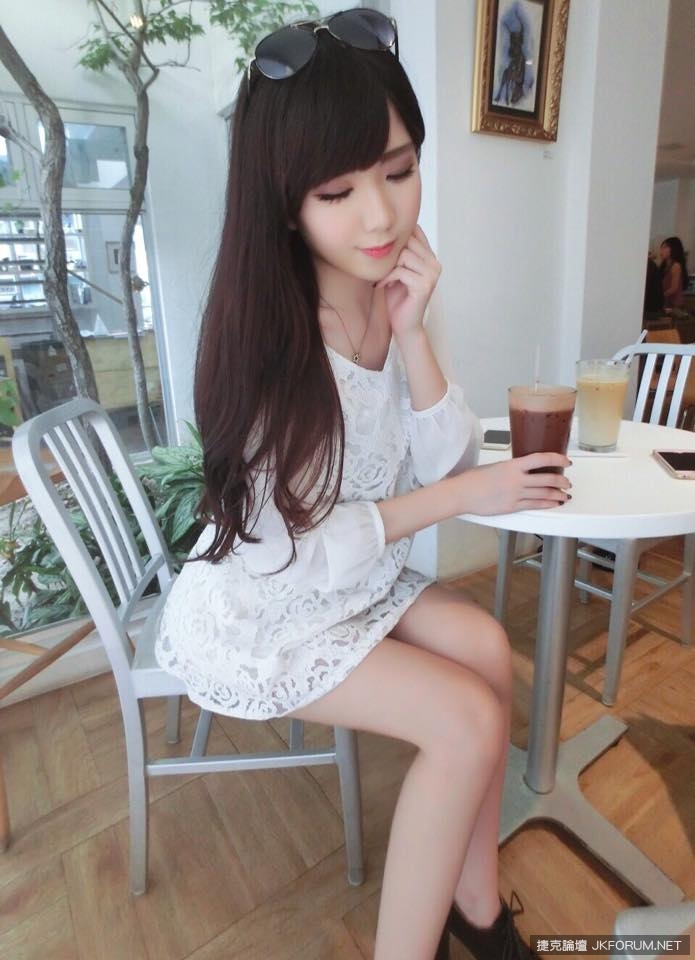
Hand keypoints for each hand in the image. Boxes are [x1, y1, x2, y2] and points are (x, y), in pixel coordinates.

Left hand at [376, 224, 440, 339]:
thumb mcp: (397, 271)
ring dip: (387, 267)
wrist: (404, 326)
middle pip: (408, 241)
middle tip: (380, 269)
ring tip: (382, 278)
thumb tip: (383, 232)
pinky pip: (400, 271)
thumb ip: (398, 253)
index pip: (415, 231)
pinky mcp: (424, 285)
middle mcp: (434, 264)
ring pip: (403, 255)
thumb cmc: (398, 299)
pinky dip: (387, 278)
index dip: (397, 237)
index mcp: (430, 258)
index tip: (384, 253)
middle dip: (390, 254)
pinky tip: (383, 286)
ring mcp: (432, 274)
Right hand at [455, 452, 571, 515]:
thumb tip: (524, 472)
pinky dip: (548, 504)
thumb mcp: (496, 467)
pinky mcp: (513, 507)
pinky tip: (554, 504)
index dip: (558, 459)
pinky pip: (535, 505)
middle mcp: (517, 479)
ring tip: (565, 495)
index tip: (566, 460)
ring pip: (545, 494)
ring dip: (558, 494)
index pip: (542, 459)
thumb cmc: (474, 479)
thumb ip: (512, 469)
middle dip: (562, 481)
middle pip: (548, 479)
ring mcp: (516, 494)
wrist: (462, 494)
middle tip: (567, 482)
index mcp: (513, 465)